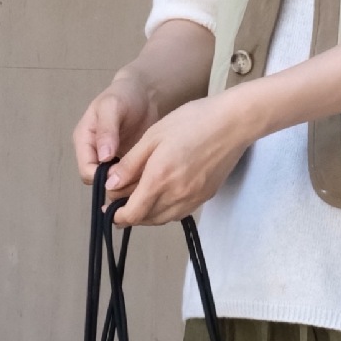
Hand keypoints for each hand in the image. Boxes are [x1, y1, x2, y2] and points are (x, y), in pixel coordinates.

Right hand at [72, 69, 153, 183]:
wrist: (143, 93)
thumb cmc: (124, 95)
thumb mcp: (112, 107)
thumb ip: (107, 130)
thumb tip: (103, 157)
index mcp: (84, 140)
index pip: (86, 171)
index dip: (102, 177)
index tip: (122, 174)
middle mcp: (93, 153)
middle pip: (98, 181)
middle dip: (115, 183)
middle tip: (137, 177)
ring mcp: (109, 159)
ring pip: (113, 183)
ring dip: (127, 184)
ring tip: (144, 176)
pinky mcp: (124, 162)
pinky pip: (127, 179)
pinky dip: (136, 179)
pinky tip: (149, 174)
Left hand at [105, 94, 255, 225]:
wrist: (233, 123)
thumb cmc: (191, 121)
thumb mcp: (153, 136)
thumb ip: (130, 164)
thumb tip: (111, 186)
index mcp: (159, 180)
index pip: (132, 213)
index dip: (116, 215)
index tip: (107, 208)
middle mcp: (176, 196)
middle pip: (145, 219)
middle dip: (129, 214)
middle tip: (119, 202)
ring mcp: (193, 199)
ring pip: (162, 219)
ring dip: (146, 215)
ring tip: (138, 200)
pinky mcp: (205, 197)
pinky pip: (178, 213)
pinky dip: (164, 211)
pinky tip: (161, 196)